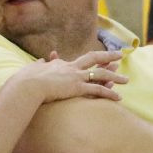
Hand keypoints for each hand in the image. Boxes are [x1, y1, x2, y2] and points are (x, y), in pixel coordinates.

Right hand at [10, 49, 126, 103]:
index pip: (78, 61)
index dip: (88, 61)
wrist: (27, 85)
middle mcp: (71, 67)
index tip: (96, 60)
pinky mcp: (77, 88)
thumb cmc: (26, 80)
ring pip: (100, 73)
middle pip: (93, 57)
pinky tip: (118, 98)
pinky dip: (109, 93)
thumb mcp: (33, 69)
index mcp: (61, 64)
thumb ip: (39, 64)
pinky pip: (97, 90)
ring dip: (114, 76)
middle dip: (107, 55)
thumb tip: (40, 60)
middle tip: (119, 55)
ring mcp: (75, 77)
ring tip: (126, 79)